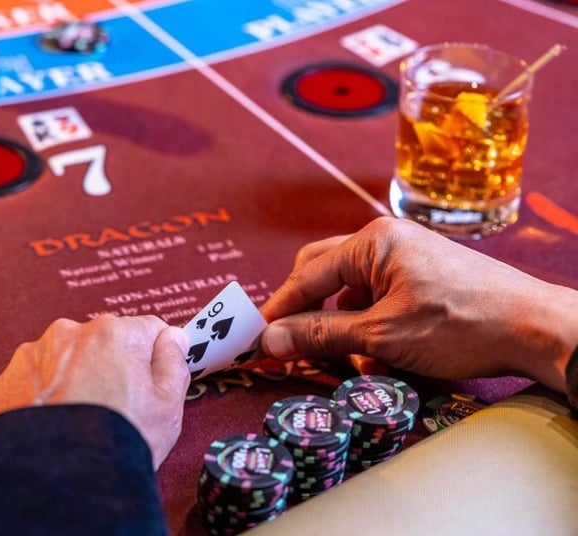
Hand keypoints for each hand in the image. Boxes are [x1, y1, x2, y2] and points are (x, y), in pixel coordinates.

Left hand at [0, 315, 189, 468]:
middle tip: (115, 408)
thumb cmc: (117, 442)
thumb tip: (172, 338)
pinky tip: (56, 423)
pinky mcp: (10, 377)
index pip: (147, 330)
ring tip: (81, 419)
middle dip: (112, 367)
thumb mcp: (167, 406)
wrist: (57, 481)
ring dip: (76, 378)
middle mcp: (72, 332)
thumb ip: (174, 362)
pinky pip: (38, 378)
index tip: (150, 383)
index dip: (153, 358)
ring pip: (69, 358)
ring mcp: (36, 353)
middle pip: (105, 342)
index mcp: (115, 333)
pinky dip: (46, 394)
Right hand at [259, 217, 577, 392]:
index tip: (256, 338)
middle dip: (311, 315)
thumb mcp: (382, 335)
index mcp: (372, 241)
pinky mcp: (423, 277)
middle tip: (295, 347)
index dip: (278, 310)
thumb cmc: (461, 323)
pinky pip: (379, 299)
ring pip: (352, 292)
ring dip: (344, 327)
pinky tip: (382, 356)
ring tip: (355, 361)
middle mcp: (386, 240)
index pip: (306, 275)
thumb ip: (321, 334)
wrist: (536, 328)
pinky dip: (371, 327)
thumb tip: (269, 340)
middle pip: (324, 274)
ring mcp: (407, 257)